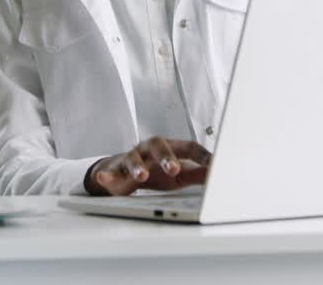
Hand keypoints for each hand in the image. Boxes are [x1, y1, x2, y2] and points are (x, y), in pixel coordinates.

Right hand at [84, 137, 211, 195]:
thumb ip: (198, 174)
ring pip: (134, 158)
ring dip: (138, 167)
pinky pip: (110, 170)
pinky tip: (104, 177)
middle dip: (167, 157)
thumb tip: (219, 174)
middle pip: (159, 146)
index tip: (214, 165)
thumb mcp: (179, 175)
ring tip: (142, 175)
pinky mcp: (115, 169)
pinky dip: (107, 174)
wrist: (123, 173)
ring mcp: (132, 157)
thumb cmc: (156, 171)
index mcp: (171, 148)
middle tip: (175, 169)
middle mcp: (151, 149)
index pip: (189, 147)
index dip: (201, 155)